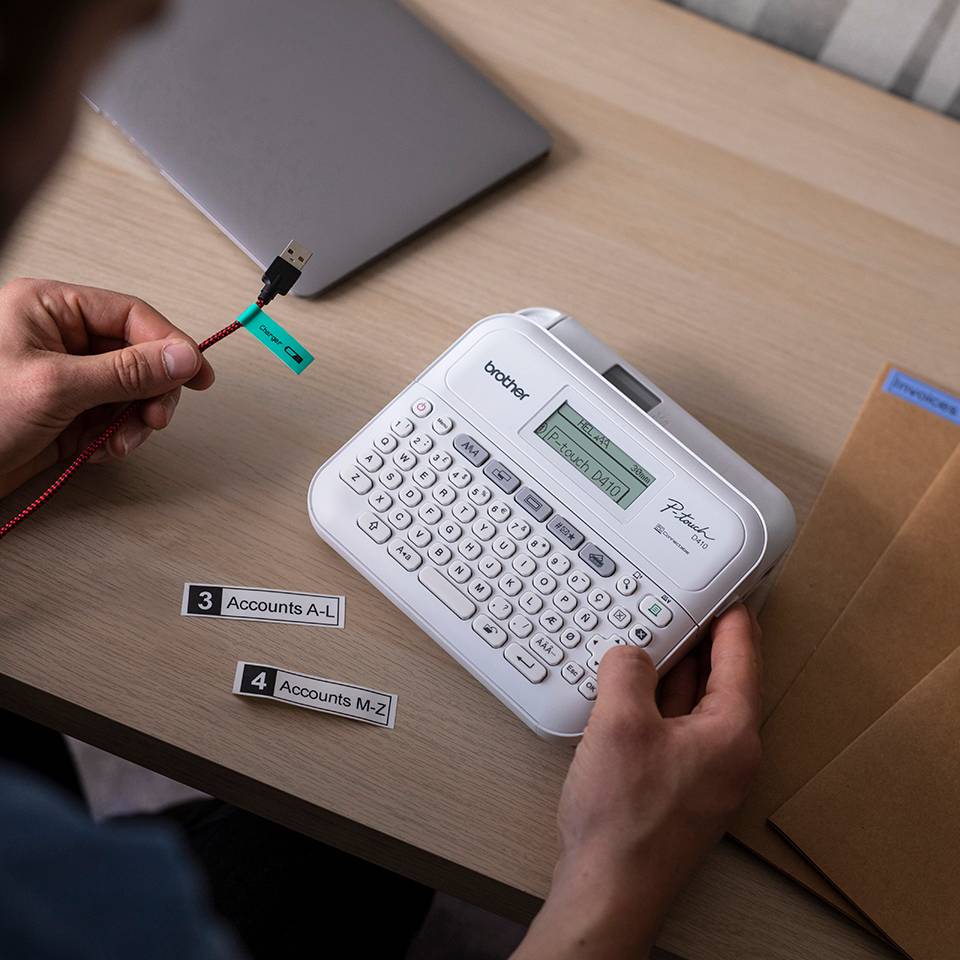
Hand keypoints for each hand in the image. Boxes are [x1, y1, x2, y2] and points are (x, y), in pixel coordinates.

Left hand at [0, 278, 213, 497]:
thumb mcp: (56, 386)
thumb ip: (126, 370)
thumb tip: (181, 356)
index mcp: (49, 309)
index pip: (130, 316)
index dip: (170, 344)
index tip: (197, 372)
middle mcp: (59, 339)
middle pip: (137, 355)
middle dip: (152, 391)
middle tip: (156, 417)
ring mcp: (64, 378)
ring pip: (130, 391)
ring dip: (135, 420)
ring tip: (122, 440)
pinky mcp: (65, 413)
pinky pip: (113, 419)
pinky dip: (117, 437)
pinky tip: (101, 449)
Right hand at [513, 605, 761, 959]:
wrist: (608, 889)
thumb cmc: (625, 820)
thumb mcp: (620, 722)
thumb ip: (628, 671)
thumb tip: (631, 654)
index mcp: (732, 732)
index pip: (741, 655)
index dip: (731, 616)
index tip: (727, 588)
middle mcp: (728, 753)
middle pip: (721, 678)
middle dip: (698, 640)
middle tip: (681, 604)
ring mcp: (704, 773)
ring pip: (694, 704)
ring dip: (673, 672)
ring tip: (649, 639)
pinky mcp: (678, 788)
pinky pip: (674, 729)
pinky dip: (657, 702)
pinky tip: (629, 693)